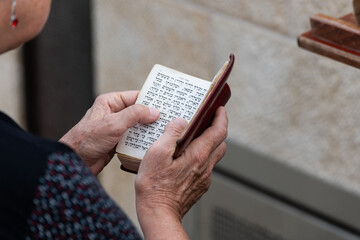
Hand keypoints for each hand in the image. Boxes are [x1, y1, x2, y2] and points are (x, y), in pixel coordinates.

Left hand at [59, 91, 159, 174]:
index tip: (166, 103)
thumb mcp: (113, 124)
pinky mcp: (117, 141)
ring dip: (148, 130)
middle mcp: (114, 113)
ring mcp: (116, 128)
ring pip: (137, 126)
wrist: (75, 162)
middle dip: (152, 116)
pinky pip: (133, 138)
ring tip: (164, 131)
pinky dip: (142, 141)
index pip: (135, 97)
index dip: (151, 100)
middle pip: (138, 112)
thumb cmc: (87, 140)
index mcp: (110, 102)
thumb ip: (134, 115)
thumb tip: (154, 111)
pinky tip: (152, 143)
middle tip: (169, 119)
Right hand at [135, 107, 227, 239]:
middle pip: (220, 143)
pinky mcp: (199, 187)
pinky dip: (200, 158)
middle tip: (207, 121)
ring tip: (193, 139)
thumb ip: (170, 134)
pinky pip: (205, 167)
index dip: (221, 118)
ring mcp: (204, 178)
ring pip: (214, 156)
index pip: (219, 131)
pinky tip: (185, 158)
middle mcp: (205, 167)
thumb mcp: (157, 154)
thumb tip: (180, 121)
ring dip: (209, 145)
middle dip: (217, 130)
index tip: (219, 109)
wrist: (158, 214)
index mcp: (198, 155)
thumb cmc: (155, 186)